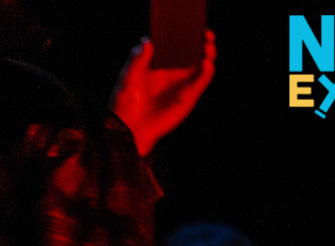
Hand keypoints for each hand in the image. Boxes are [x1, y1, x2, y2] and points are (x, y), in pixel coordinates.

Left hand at [110, 31, 215, 156]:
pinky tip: (206, 61)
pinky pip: (202, 81)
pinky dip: (207, 70)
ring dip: (208, 53)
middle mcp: (173, 75)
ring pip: (202, 66)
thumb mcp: (129, 77)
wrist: (129, 128)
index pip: (176, 48)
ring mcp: (182, 86)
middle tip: (205, 32)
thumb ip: (137, 58)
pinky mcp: (188, 98)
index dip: (184, 37)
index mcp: (159, 67)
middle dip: (201, 42)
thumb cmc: (125, 105)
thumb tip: (147, 40)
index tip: (189, 26)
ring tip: (208, 45)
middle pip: (193, 54)